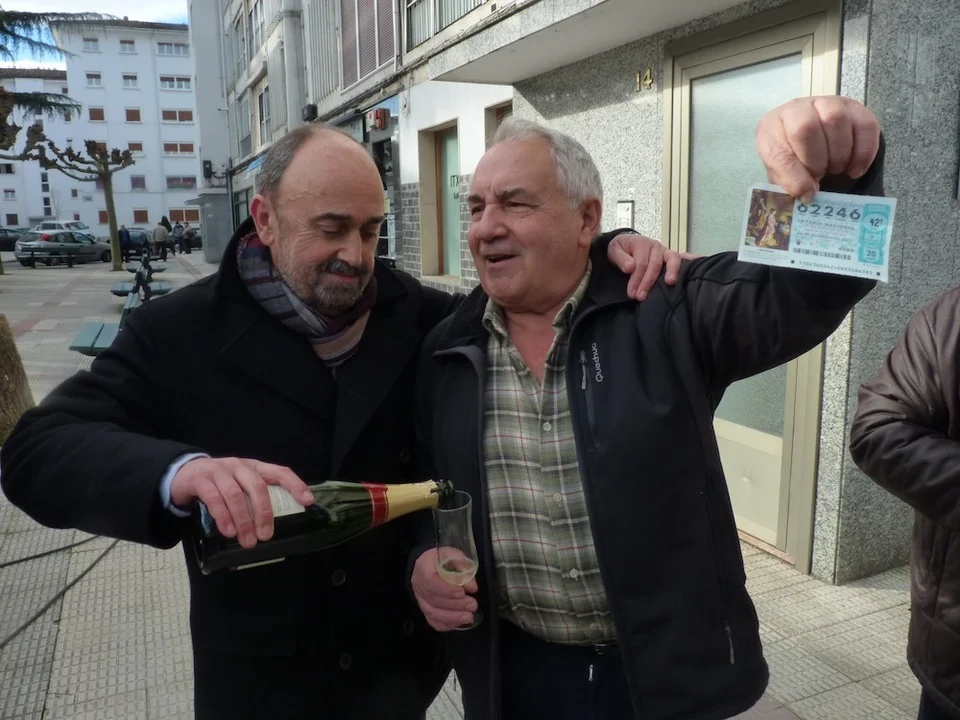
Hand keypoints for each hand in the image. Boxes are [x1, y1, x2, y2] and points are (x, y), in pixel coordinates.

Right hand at [170, 457, 313, 547]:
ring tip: (247, 540)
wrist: (183, 475)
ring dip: (243, 520)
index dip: (295, 485)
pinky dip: (223, 516)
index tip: (307, 501)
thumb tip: (267, 532)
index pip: (279, 471)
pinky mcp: (201, 479)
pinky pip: (214, 498)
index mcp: (254, 467)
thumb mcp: (239, 487)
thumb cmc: (219, 485)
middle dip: (264, 512)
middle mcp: (239, 466)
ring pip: (235, 494)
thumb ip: (252, 501)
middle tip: (266, 536)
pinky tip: (229, 531)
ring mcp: (219, 471)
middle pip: (257, 486)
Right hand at [411, 548, 478, 631]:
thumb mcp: (452, 554)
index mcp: (424, 567)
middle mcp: (419, 584)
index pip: (431, 581)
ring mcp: (420, 598)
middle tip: (472, 605)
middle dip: (455, 605)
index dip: (447, 589)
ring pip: (433, 612)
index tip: (463, 592)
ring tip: (468, 617)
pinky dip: (446, 624)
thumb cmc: (441, 558)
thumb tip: (472, 587)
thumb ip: (463, 567)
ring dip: (452, 617)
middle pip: (434, 599)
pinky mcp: (424, 607)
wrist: (427, 563)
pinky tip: (459, 623)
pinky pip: (432, 620)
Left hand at [607, 233, 697, 300]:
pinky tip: (698, 263)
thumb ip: (620, 258)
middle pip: (655, 265)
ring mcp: (665, 252)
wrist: (625, 245)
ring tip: (671, 283)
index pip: (641, 263)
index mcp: (642, 244)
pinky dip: (691, 260)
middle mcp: (656, 247)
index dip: (637, 279)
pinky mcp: (671, 259)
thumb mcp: (614, 251)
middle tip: (641, 297)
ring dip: (672, 271)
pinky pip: (683, 258)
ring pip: (672, 260)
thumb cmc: (620, 250)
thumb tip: (630, 267)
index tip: (632, 294)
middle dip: (648, 282)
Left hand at [756, 96, 880, 201]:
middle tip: (820, 175)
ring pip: (836, 119)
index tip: (807, 193)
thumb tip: (807, 195)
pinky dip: (864, 151)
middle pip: (806, 128)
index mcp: (770, 127)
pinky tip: (856, 168)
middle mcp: (796, 108)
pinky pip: (866, 124)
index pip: (780, 150)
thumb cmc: (791, 159)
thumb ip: (789, 185)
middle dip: (816, 160)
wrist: (810, 144)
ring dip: (839, 153)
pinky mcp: (854, 107)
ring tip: (835, 168)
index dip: (795, 176)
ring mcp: (827, 103)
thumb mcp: (782, 174)